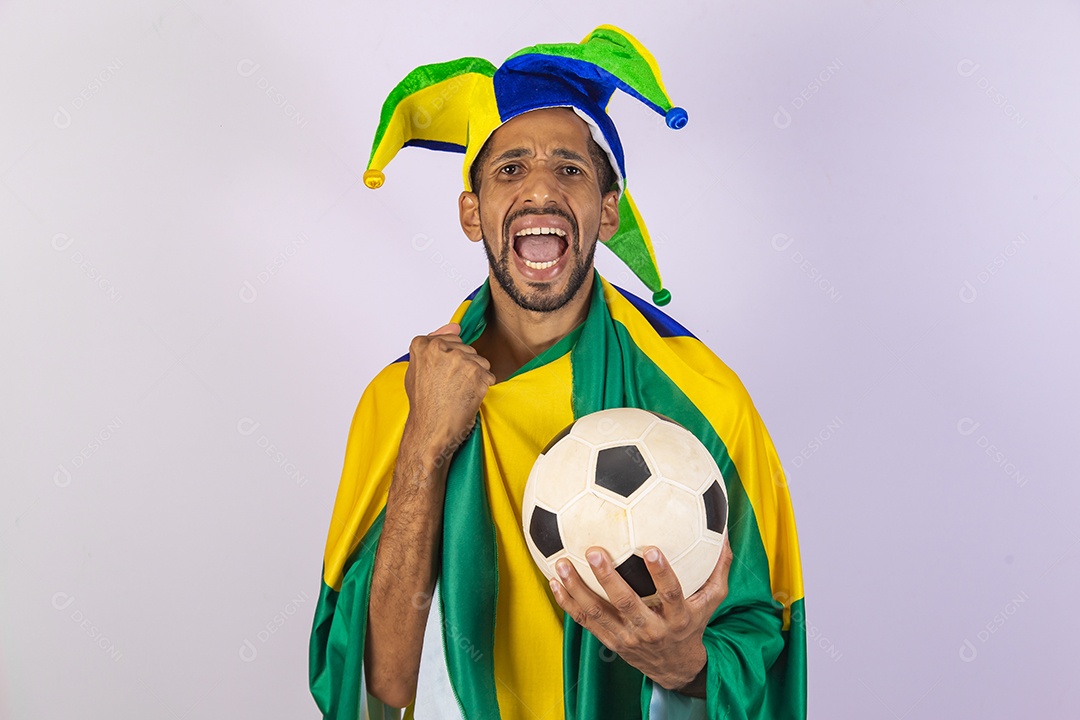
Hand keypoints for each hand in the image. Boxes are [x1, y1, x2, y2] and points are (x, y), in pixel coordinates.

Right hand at [404, 323, 494, 454]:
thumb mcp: (417, 369)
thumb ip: (434, 343)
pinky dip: (482, 388)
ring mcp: (461, 360)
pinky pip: (488, 375)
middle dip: (463, 368)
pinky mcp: (478, 374)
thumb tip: (456, 327)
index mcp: (423, 344)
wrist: (430, 431)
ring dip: (474, 377)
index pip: (450, 341)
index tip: (441, 376)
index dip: (449, 361)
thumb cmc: (424, 404)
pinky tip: (467, 399)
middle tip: (448, 388)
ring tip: (457, 394)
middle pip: (467, 350)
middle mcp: (442, 348)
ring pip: (480, 361)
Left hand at [549, 538, 733, 690]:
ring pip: (598, 614)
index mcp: (677, 617)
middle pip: (626, 604)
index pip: (671, 594)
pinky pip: (585, 622)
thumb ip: (718, 566)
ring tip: (561, 564)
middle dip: (609, 579)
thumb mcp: (711, 601)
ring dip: (577, 589)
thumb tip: (725, 530)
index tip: (650, 549)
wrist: (675, 667)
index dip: (661, 573)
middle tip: (594, 551)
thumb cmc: (692, 624)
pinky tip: (554, 580)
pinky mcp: (609, 641)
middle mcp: (650, 629)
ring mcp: (627, 637)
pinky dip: (568, 602)